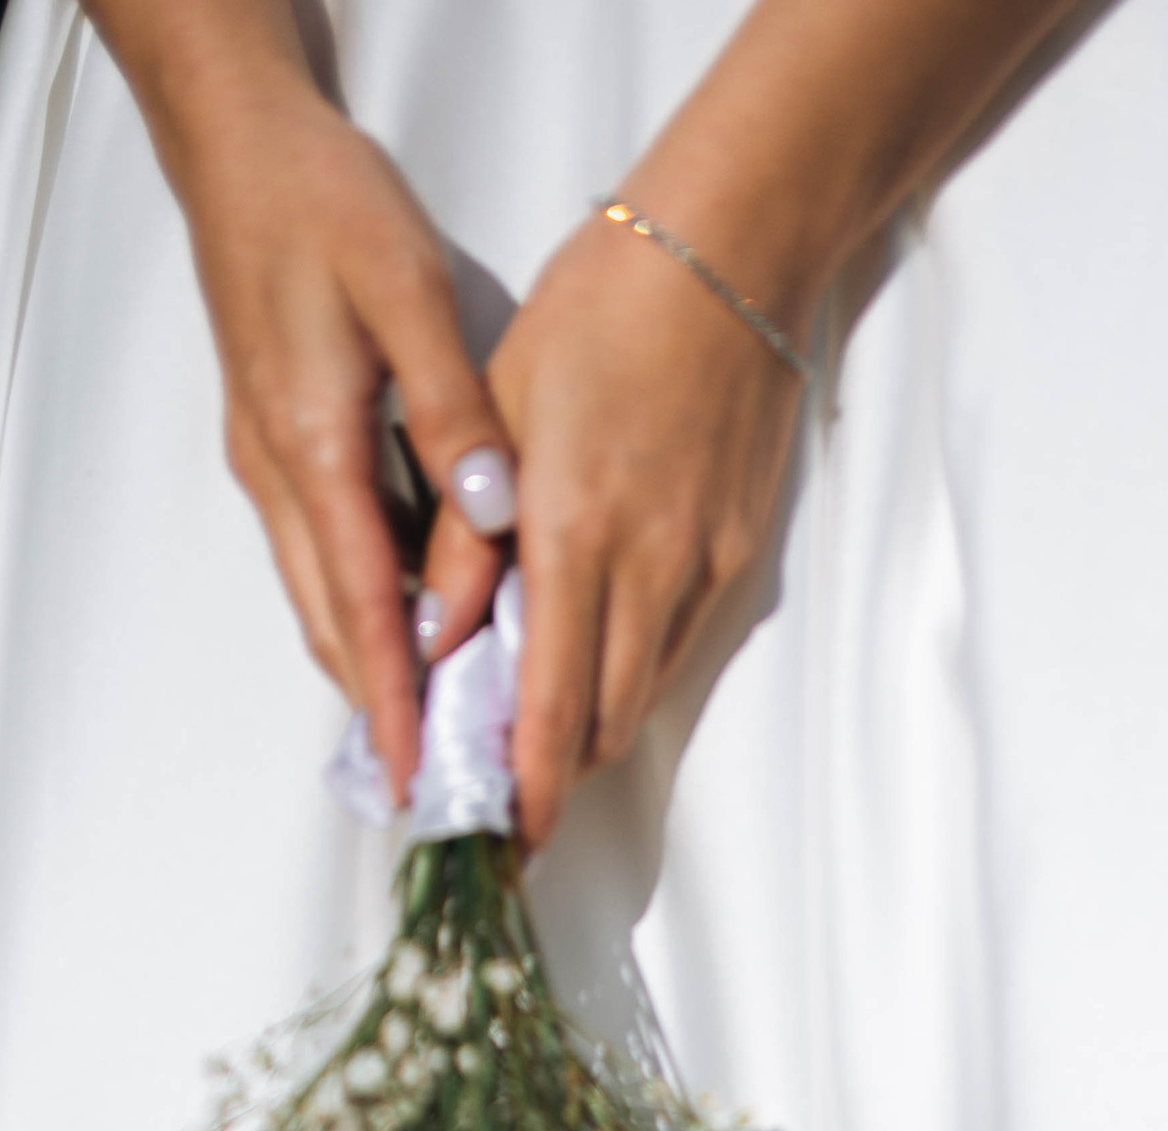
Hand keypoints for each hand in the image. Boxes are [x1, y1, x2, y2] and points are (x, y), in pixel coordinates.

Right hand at [143, 35, 510, 799]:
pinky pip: (323, 553)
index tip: (412, 779)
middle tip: (440, 781)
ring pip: (322, 596)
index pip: (357, 608)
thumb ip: (453, 407)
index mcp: (310, 445)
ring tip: (438, 726)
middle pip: (331, 624)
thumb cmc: (321, 201)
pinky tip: (417, 623)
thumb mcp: (407, 288)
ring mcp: (269, 465)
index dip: (391, 702)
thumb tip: (493, 511)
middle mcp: (277, 473)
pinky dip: (364, 607)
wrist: (238, 146)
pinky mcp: (277, 446)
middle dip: (383, 711)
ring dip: (374, 665)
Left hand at [422, 215, 805, 849]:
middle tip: (499, 786)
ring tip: (537, 731)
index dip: (525, 794)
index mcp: (577, 536)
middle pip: (599, 730)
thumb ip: (463, 538)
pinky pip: (675, 651)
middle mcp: (650, 572)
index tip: (497, 842)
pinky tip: (591, 654)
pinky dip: (627, 676)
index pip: (550, 711)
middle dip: (549, 776)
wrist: (734, 252)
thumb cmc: (602, 308)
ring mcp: (704, 570)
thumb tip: (430, 644)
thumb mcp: (500, 405)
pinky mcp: (737, 557)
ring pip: (639, 699)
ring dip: (587, 730)